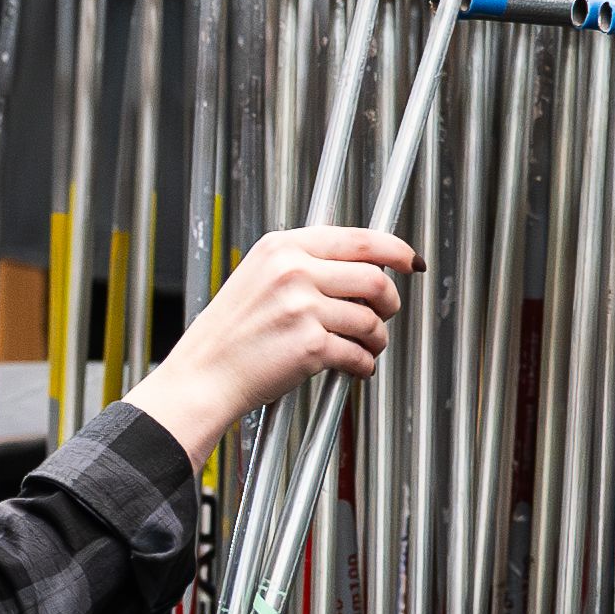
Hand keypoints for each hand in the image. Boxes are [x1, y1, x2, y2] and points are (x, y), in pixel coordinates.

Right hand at [127, 225, 415, 459]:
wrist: (203, 375)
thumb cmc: (231, 334)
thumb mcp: (260, 278)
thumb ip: (306, 264)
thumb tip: (363, 267)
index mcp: (282, 247)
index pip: (358, 238)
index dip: (395, 249)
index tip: (410, 260)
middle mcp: (293, 272)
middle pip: (374, 278)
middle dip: (389, 301)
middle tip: (385, 313)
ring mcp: (302, 308)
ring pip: (371, 320)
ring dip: (377, 339)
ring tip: (365, 347)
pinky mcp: (310, 346)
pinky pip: (359, 354)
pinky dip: (364, 364)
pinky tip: (354, 367)